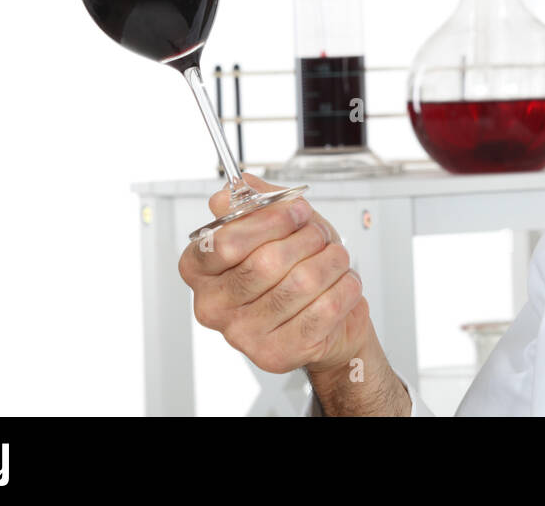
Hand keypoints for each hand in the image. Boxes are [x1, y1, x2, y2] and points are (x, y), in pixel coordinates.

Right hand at [177, 173, 370, 375]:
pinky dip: (344, 288)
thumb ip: (254, 201)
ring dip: (331, 261)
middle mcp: (213, 306)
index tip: (296, 211)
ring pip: (301, 283)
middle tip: (319, 235)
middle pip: (266, 262)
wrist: (326, 317)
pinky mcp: (278, 354)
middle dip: (307, 239)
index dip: (270, 221)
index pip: (225, 242)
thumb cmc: (297, 266)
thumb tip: (233, 190)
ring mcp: (244, 335)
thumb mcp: (277, 222)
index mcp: (200, 270)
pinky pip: (324, 309)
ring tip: (335, 259)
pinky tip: (341, 284)